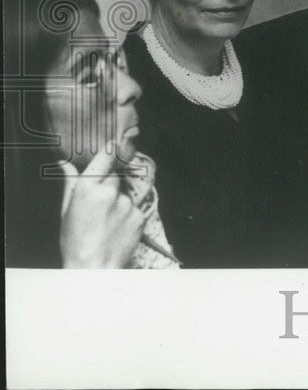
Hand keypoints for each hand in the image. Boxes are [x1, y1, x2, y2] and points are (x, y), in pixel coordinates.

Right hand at [60, 146, 145, 267]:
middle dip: (109, 183)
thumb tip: (64, 163)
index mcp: (89, 188)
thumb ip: (70, 183)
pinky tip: (116, 228)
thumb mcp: (65, 211)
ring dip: (118, 201)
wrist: (93, 269)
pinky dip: (127, 214)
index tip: (118, 141)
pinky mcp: (140, 216)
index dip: (113, 147)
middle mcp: (110, 192)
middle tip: (99, 203)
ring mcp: (127, 204)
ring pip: (125, 193)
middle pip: (115, 175)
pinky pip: (134, 208)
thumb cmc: (74, 242)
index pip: (107, 156)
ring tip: (105, 222)